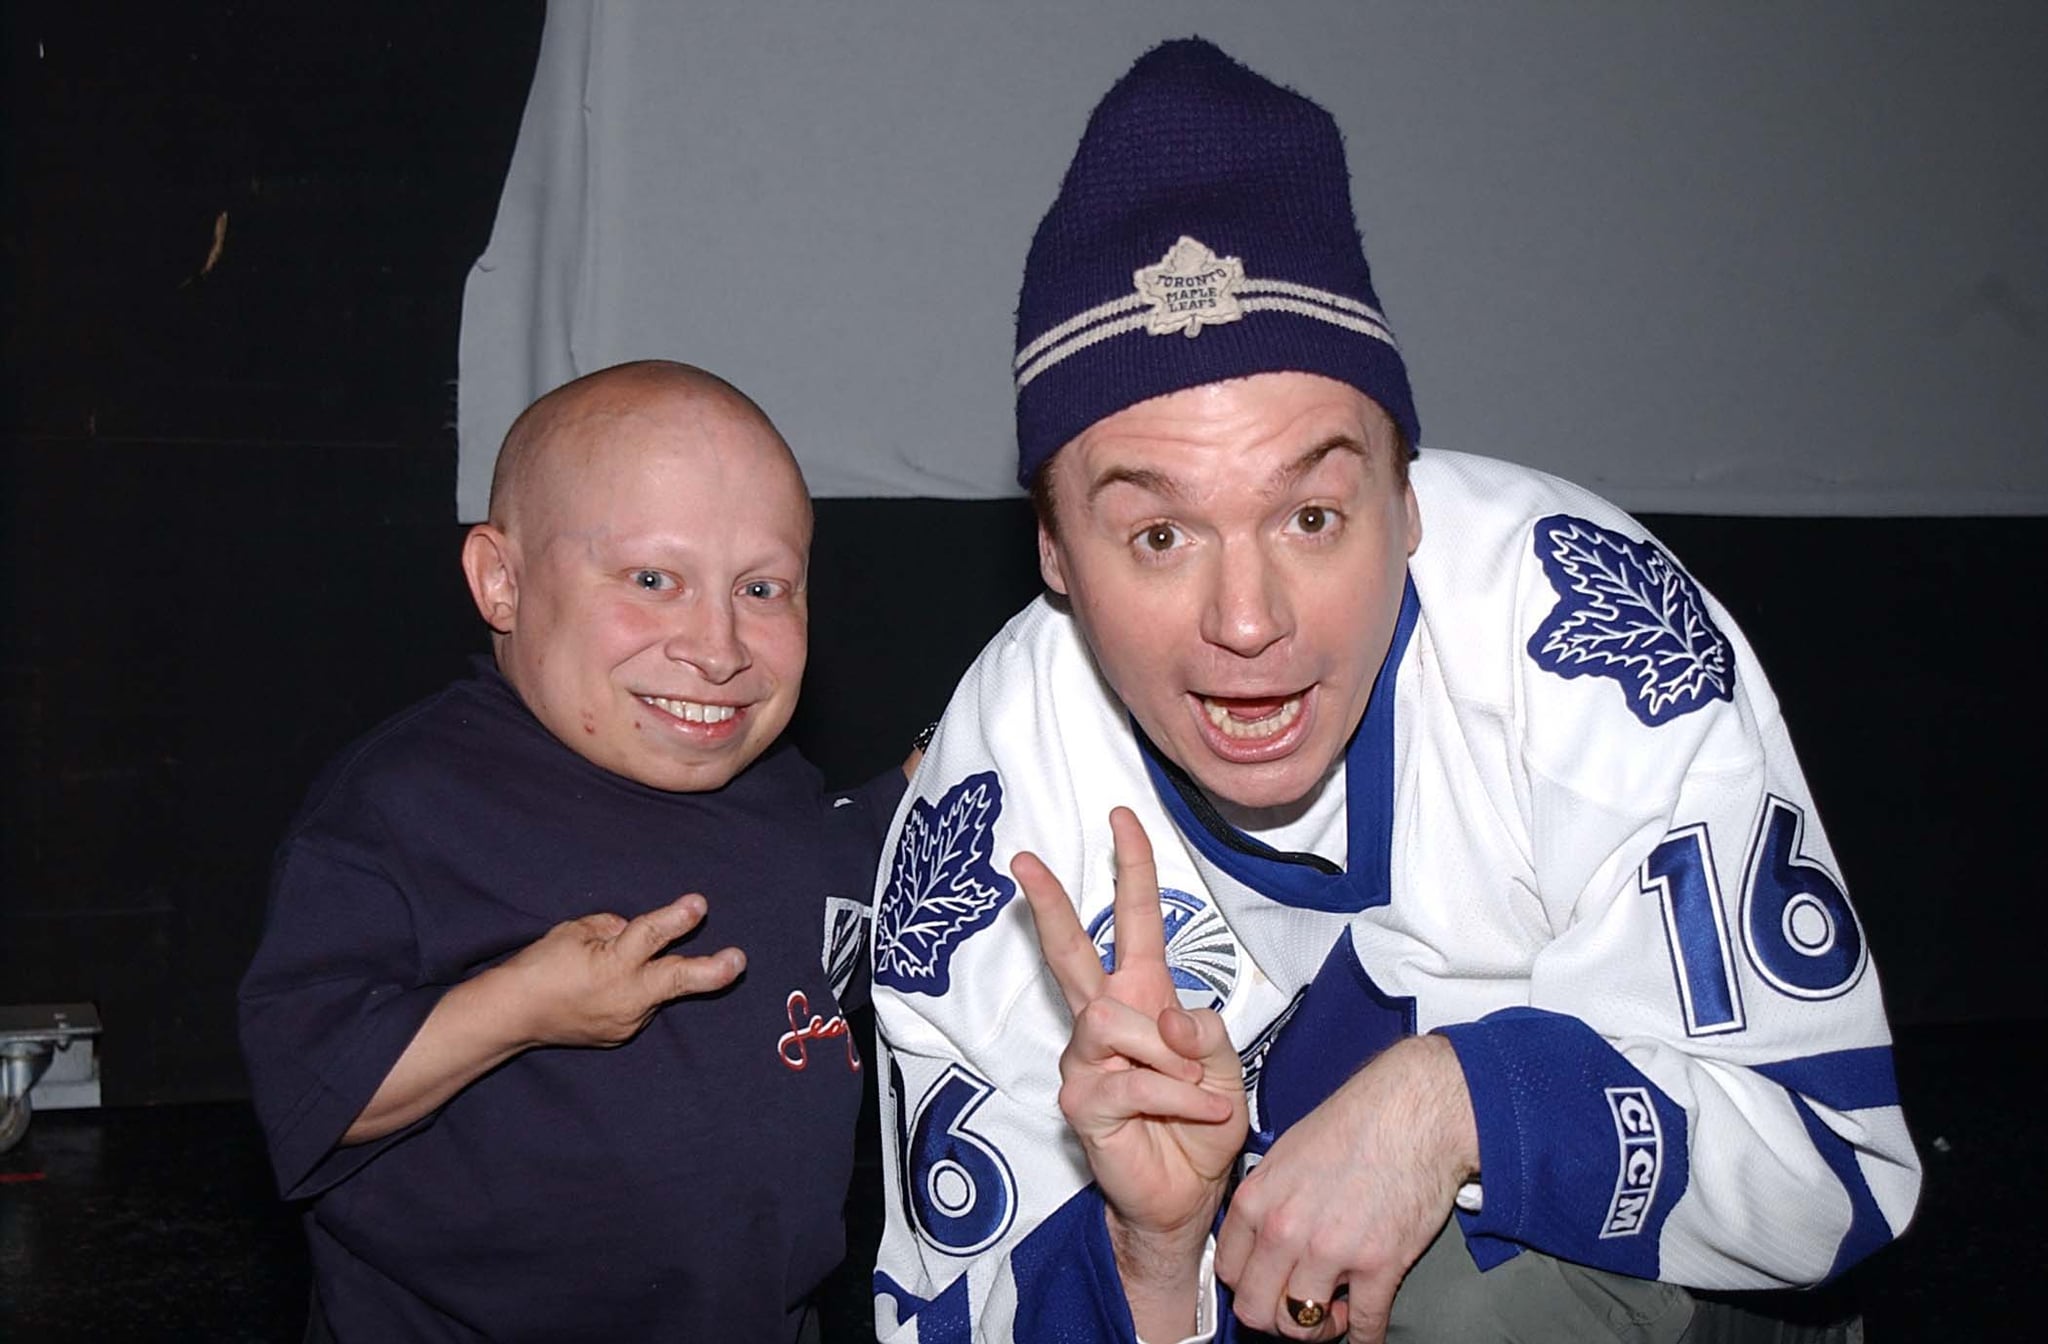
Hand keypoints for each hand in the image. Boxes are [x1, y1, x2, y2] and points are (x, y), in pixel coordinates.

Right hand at [504, 893, 745, 1047]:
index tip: (699, 904)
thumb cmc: (539, 966)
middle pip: (677, 979)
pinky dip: (634, 990)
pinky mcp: (621, 1033)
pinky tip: (606, 988)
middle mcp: (626, 997)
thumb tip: (636, 931)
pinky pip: (640, 1004)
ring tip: (609, 972)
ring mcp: (627, 1020)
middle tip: (738, 960)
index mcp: (613, 965)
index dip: (676, 918)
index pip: (651, 935)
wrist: (511, 1017)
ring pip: (657, 989)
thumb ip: (615, 928)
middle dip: (712, 971)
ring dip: (655, 975)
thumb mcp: (575, 931)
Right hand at [1014, 807, 1248, 1333]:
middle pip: (1069, 951)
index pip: (1133, 922)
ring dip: (1174, 1058)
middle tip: (1023, 859)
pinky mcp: (1080, 1099)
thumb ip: (1200, 1027)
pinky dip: (1179, 1096)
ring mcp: (1084, 1059)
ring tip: (1198, 1089)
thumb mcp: (1221, 1063)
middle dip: (1049, 902)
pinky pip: (1135, 1079)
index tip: (1122, 817)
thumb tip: (1159, 1016)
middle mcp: (1104, 1019)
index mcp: (1142, 996)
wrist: (1186, 1193)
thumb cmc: (1200, 1123)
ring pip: (1119, 1022)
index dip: (1130, 868)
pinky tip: (1198, 1113)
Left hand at [1215, 1034, 1477, 1341]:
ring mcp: (1330, 1251)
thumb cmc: (1356, 1122)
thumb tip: (1260, 1233)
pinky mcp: (1378, 1264)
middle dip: (1275, 1316)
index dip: (1249, 1285)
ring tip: (1333, 1311)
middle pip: (1256, 1309)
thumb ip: (1268, 1198)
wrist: (1413, 1110)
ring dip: (1317, 1328)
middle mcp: (1285, 1229)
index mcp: (1258, 1200)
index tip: (1266, 1286)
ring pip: (1300, 1326)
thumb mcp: (1286, 1152)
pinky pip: (1363, 1326)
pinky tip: (1365, 1330)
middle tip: (1296, 1308)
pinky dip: (1364, 1337)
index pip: (1228, 1271)